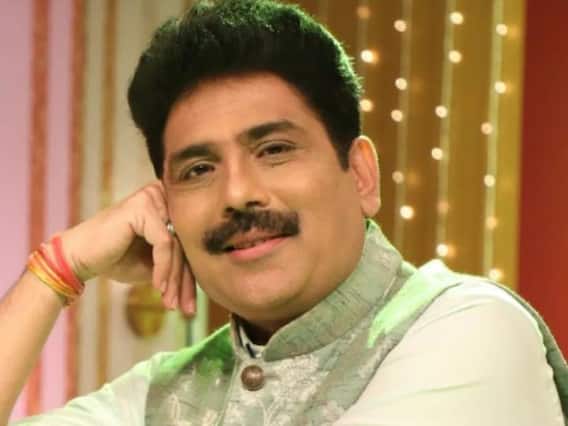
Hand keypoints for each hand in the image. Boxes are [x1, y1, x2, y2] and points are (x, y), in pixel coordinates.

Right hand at [58, 181, 194, 314]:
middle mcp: (162, 196)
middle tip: (186, 308)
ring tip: (170, 303)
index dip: (190, 276)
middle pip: (184, 244)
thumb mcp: (154, 263)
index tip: (191, 304)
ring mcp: (152, 199)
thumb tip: (207, 275)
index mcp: (168, 204)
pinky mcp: (142, 208)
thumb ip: (177, 262)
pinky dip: (163, 268)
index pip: (187, 243)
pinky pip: (164, 243)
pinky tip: (158, 287)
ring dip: (174, 279)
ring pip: (176, 246)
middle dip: (185, 281)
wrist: (79, 257)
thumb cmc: (116, 258)